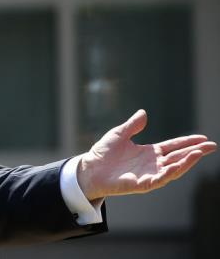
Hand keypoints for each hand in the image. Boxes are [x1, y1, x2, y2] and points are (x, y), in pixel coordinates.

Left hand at [77, 109, 216, 200]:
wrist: (90, 169)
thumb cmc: (103, 153)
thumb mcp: (119, 134)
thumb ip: (133, 125)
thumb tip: (144, 113)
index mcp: (148, 152)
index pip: (173, 147)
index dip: (187, 142)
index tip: (202, 138)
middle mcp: (152, 164)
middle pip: (178, 157)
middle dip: (195, 152)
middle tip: (211, 146)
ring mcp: (149, 174)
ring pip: (174, 168)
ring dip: (187, 161)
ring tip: (199, 153)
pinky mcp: (143, 184)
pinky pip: (161, 178)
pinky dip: (172, 172)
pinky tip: (181, 164)